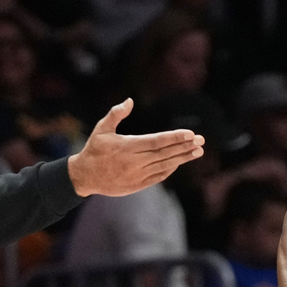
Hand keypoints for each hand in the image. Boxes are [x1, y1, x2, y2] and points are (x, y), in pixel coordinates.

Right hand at [67, 99, 203, 196]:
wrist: (85, 177)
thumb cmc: (94, 150)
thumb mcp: (101, 129)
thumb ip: (116, 114)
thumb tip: (129, 101)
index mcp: (128, 146)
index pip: (157, 141)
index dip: (175, 137)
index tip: (190, 133)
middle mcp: (135, 162)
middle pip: (165, 153)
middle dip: (184, 146)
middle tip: (201, 141)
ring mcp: (137, 175)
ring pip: (165, 165)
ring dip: (182, 158)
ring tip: (197, 151)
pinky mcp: (137, 185)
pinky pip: (158, 176)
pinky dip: (170, 169)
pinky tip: (180, 162)